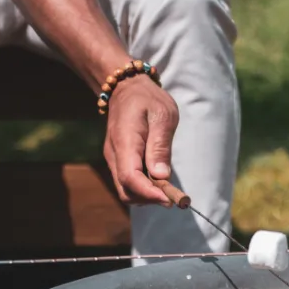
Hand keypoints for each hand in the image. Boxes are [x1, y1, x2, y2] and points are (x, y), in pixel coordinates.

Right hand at [102, 75, 179, 205]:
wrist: (126, 89)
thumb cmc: (147, 99)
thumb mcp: (162, 116)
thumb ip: (160, 146)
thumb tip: (161, 176)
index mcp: (124, 142)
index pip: (130, 178)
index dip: (150, 193)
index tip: (171, 199)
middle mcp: (114, 155)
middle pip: (126, 191)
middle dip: (150, 199)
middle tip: (174, 196)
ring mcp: (113, 159)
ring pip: (126, 190)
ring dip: (147, 195)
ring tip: (169, 188)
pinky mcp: (118, 161)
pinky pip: (128, 182)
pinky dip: (143, 188)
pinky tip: (159, 180)